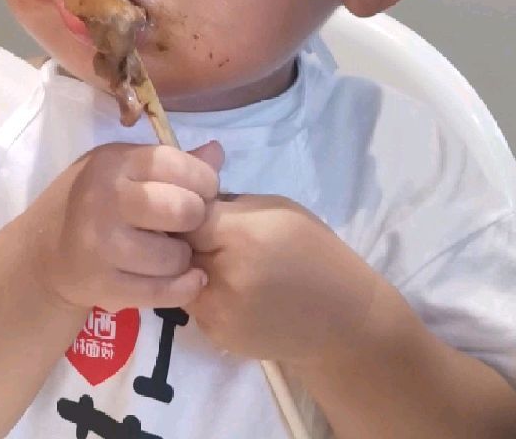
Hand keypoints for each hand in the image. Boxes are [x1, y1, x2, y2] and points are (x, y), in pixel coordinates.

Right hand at [30, 141, 223, 313]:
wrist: (45, 254)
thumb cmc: (93, 201)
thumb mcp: (124, 169)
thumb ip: (171, 162)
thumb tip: (217, 152)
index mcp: (113, 163)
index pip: (175, 164)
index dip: (203, 180)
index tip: (202, 191)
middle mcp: (105, 200)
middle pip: (183, 209)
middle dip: (196, 218)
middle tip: (186, 223)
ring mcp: (101, 246)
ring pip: (176, 256)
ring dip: (183, 256)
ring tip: (171, 250)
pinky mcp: (103, 287)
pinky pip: (163, 292)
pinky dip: (182, 287)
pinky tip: (183, 278)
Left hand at [186, 194, 380, 368]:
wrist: (342, 320)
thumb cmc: (313, 251)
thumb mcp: (275, 209)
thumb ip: (227, 199)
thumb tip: (188, 180)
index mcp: (240, 237)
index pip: (182, 214)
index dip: (181, 207)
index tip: (185, 202)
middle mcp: (221, 278)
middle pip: (173, 247)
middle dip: (177, 235)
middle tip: (195, 228)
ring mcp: (217, 313)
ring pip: (176, 277)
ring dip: (186, 264)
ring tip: (214, 256)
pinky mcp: (216, 336)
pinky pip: (192, 302)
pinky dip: (200, 289)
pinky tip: (226, 285)